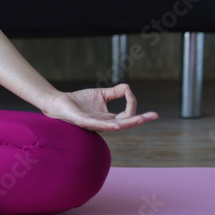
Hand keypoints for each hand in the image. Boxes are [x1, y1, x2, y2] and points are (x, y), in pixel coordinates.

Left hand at [40, 84, 158, 131]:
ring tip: (141, 119)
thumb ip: (115, 92)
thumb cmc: (79, 101)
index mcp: (109, 119)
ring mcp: (95, 125)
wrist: (59, 102)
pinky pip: (99, 126)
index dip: (131, 103)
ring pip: (116, 127)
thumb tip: (129, 87)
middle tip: (154, 115)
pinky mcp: (84, 123)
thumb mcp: (101, 95)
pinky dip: (109, 126)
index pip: (127, 115)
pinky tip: (117, 126)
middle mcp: (105, 125)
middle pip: (126, 124)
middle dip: (141, 120)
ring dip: (129, 123)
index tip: (129, 91)